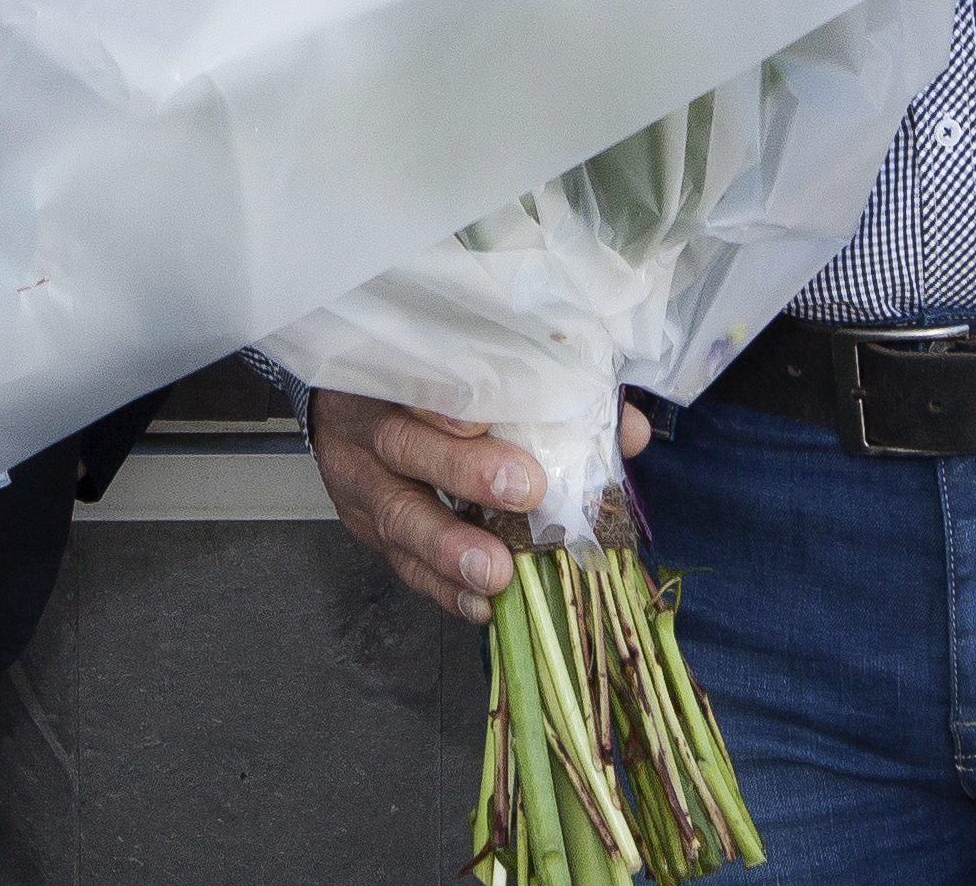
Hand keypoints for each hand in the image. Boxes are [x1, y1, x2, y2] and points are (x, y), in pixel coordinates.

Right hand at [308, 389, 655, 622]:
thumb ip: (551, 393)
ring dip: (450, 547)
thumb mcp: (477, 372)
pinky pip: (401, 564)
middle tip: (522, 489)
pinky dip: (442, 587)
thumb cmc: (432, 386)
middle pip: (404, 446)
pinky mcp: (367, 532)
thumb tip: (629, 431)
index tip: (487, 416)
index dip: (448, 400)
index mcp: (398, 373)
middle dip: (463, 471)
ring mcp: (361, 485)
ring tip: (496, 573)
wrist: (346, 411)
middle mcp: (370, 428)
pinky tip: (479, 604)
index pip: (416, 377)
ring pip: (396, 515)